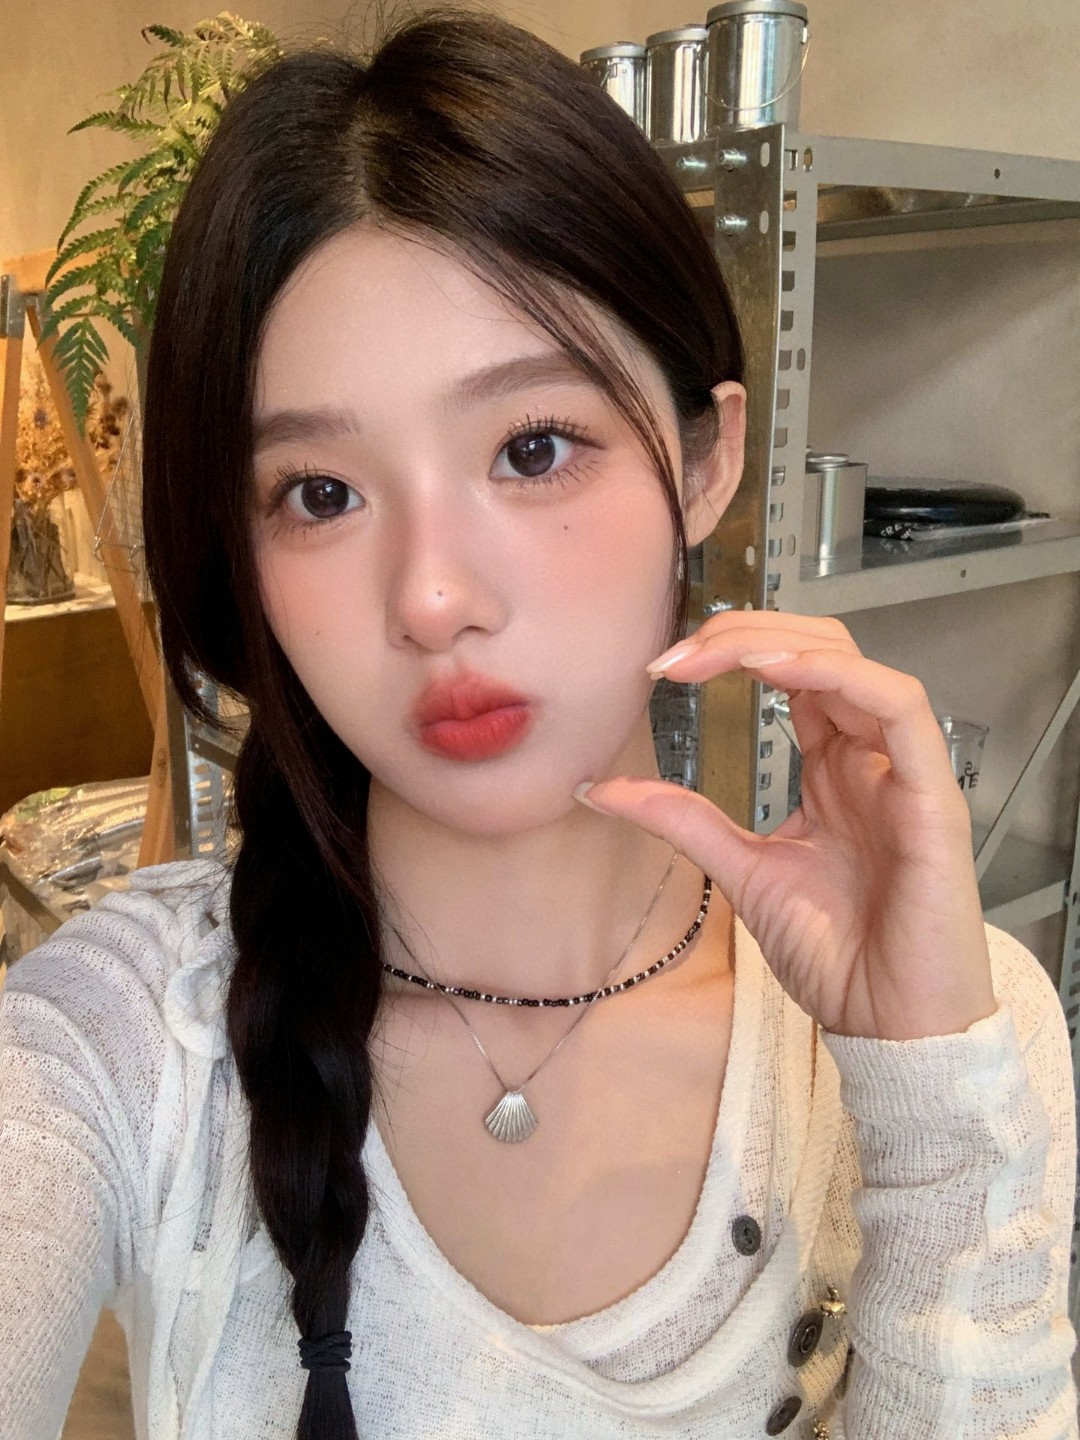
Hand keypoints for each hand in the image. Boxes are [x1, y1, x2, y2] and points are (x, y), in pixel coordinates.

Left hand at [575, 614, 995, 1040]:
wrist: (889, 1027)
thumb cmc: (838, 954)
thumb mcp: (741, 872)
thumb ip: (681, 821)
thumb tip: (597, 791)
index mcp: (831, 768)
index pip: (788, 674)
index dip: (728, 654)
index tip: (660, 669)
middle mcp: (868, 758)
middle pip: (819, 652)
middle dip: (745, 636)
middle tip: (675, 656)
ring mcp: (903, 772)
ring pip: (856, 665)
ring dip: (782, 644)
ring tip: (717, 653)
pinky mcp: (932, 796)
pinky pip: (900, 708)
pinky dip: (841, 677)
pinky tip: (780, 672)